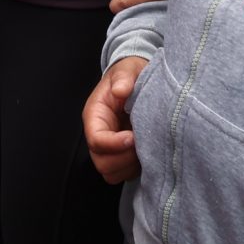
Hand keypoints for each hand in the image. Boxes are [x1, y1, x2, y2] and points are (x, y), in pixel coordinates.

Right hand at [83, 55, 144, 182]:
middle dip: (123, 158)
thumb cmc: (129, 75)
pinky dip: (136, 169)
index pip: (96, 140)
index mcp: (95, 116)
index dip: (114, 144)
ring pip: (111, 172)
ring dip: (130, 165)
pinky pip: (124, 173)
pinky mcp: (122, 155)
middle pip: (101, 162)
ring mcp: (110, 148)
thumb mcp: (127, 70)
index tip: (133, 137)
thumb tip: (121, 90)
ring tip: (146, 148)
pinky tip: (149, 153)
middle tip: (143, 144)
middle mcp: (99, 134)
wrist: (136, 80)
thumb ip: (123, 78)